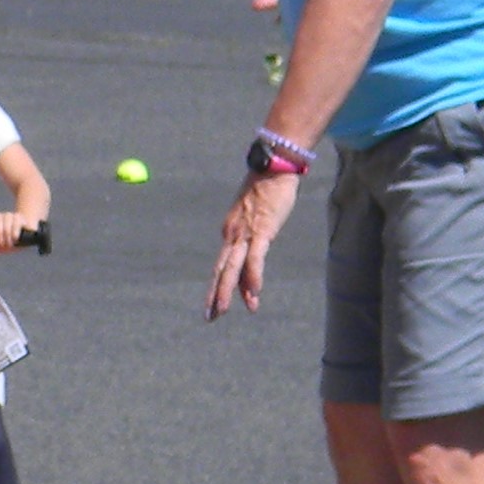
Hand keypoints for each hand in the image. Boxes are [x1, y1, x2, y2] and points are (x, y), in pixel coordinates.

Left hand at [0, 210, 36, 252]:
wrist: (25, 234)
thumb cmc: (9, 241)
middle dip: (0, 240)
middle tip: (4, 246)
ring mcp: (8, 216)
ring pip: (6, 226)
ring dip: (8, 238)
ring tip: (10, 244)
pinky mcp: (18, 217)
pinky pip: (15, 224)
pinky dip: (14, 233)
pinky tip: (15, 238)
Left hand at [206, 169, 302, 318]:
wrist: (273, 165)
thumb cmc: (267, 190)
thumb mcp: (256, 217)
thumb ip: (254, 238)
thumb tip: (254, 257)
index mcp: (229, 231)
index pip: (224, 264)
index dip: (221, 286)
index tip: (218, 305)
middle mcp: (232, 234)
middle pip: (221, 270)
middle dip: (214, 295)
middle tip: (209, 317)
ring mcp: (245, 233)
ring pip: (232, 268)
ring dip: (227, 292)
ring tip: (223, 312)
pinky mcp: (262, 230)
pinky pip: (255, 258)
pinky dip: (254, 277)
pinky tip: (254, 293)